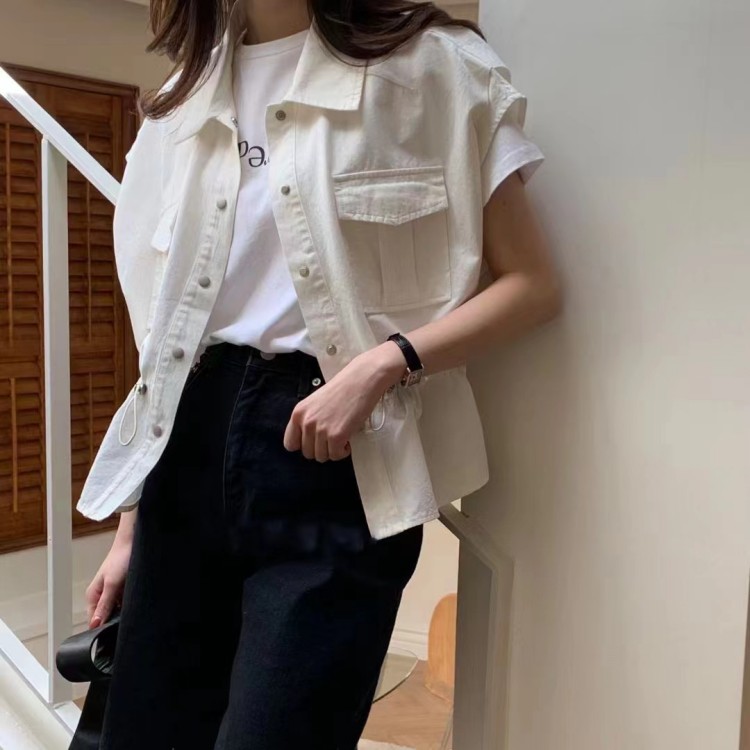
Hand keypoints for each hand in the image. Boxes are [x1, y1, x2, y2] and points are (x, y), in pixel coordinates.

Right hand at [85, 534, 131, 628]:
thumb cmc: (121, 558)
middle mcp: (103, 596)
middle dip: (116, 621)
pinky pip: (127, 603)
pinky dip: (132, 604)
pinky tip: (138, 604)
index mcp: (94, 595)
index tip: (113, 633)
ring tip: (134, 610)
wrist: (135, 542)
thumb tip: (95, 624)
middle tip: (127, 622)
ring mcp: (115, 593)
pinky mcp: (126, 590)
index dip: (103, 628)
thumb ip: (105, 604)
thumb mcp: (112, 583)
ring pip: (119, 611)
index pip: (94, 620)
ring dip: (125, 612)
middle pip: (107, 617)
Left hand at [283, 342, 405, 461]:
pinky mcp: (336, 436)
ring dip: (333, 450)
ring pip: (322, 457)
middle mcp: (306, 422)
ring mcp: (320, 430)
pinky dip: (344, 451)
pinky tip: (348, 439)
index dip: (304, 445)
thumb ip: (309, 420)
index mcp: (298, 413)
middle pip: (307, 453)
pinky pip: (336, 456)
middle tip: (333, 437)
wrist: (362, 380)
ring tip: (342, 436)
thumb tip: (310, 440)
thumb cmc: (343, 389)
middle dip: (321, 448)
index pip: (290, 444)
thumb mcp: (315, 403)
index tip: (315, 442)